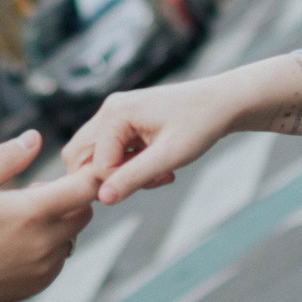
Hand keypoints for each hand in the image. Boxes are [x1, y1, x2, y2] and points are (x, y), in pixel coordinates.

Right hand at [0, 130, 96, 301]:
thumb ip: (4, 159)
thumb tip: (34, 138)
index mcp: (32, 213)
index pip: (87, 188)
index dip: (88, 174)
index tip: (73, 168)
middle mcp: (46, 242)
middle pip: (85, 211)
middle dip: (70, 197)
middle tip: (31, 194)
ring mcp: (45, 267)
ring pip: (72, 235)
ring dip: (59, 222)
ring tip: (19, 220)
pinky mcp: (40, 283)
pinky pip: (59, 257)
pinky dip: (48, 245)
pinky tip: (15, 243)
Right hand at [64, 53, 301, 203]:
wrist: (222, 103)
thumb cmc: (200, 124)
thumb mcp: (170, 156)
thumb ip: (134, 177)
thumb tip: (103, 199)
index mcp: (115, 114)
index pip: (96, 166)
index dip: (121, 183)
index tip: (158, 180)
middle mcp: (108, 110)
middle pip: (79, 157)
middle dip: (110, 178)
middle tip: (147, 181)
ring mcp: (114, 114)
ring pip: (94, 156)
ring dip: (120, 173)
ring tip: (157, 173)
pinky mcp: (123, 121)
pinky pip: (110, 151)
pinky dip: (128, 165)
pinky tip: (159, 167)